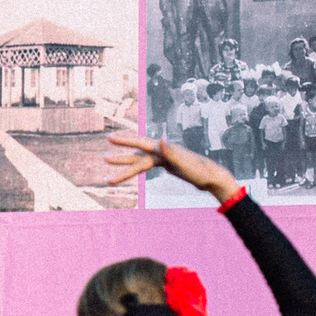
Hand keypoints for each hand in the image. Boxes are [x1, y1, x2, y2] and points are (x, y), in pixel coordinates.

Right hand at [104, 132, 239, 199]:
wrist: (211, 177)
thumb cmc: (199, 171)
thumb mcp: (184, 162)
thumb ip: (171, 151)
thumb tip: (161, 138)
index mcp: (163, 150)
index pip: (140, 144)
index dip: (124, 142)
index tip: (109, 139)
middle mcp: (162, 152)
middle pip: (136, 156)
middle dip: (120, 158)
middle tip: (103, 158)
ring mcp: (164, 159)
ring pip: (140, 163)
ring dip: (125, 168)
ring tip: (110, 175)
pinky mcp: (167, 165)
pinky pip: (147, 167)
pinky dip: (137, 170)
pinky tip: (133, 172)